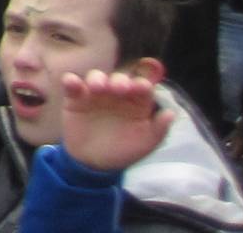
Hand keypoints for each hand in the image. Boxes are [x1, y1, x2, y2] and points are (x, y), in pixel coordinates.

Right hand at [58, 70, 172, 172]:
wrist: (93, 164)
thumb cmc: (123, 151)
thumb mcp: (144, 144)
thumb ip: (158, 130)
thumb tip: (171, 113)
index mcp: (136, 103)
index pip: (142, 88)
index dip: (142, 85)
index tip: (142, 87)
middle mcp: (117, 95)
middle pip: (119, 79)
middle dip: (120, 80)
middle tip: (119, 88)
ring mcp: (95, 95)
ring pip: (96, 77)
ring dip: (96, 78)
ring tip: (96, 87)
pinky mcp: (75, 99)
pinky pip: (72, 86)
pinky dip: (71, 81)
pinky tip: (71, 83)